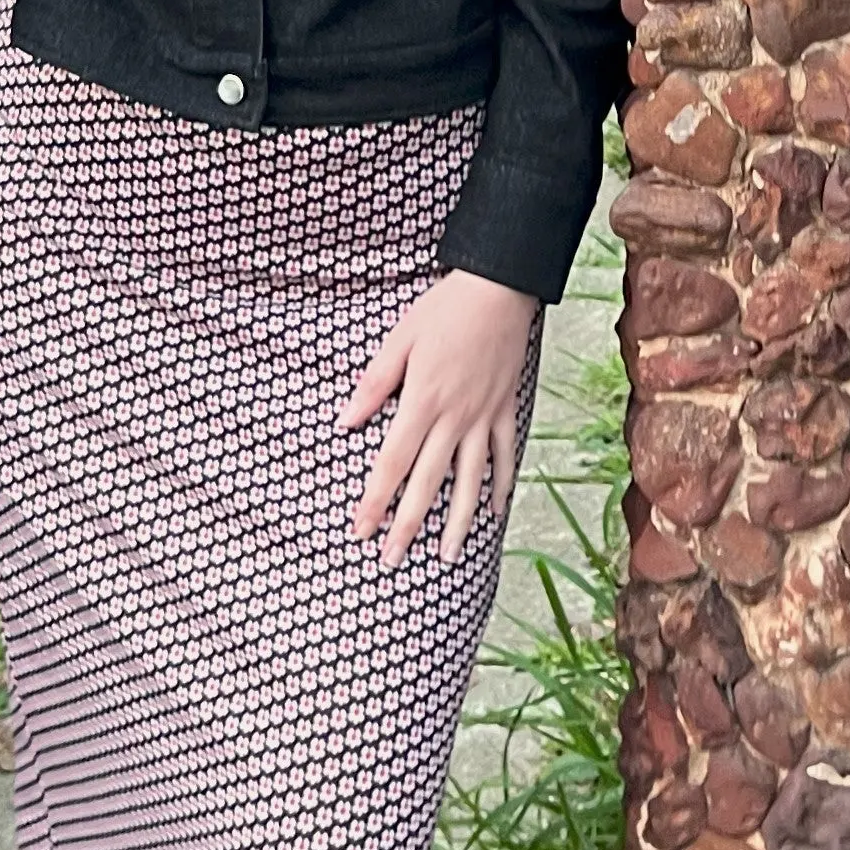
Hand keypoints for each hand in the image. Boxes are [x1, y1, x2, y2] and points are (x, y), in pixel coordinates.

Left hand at [341, 270, 537, 567]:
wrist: (501, 288)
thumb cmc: (445, 309)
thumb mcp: (399, 340)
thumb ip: (373, 386)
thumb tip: (344, 423)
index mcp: (422, 401)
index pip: (392, 463)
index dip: (375, 500)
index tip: (360, 531)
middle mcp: (454, 418)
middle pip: (427, 482)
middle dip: (408, 525)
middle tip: (392, 560)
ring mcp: (484, 417)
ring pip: (470, 481)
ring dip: (458, 523)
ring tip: (446, 557)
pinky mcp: (505, 410)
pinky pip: (505, 456)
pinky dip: (501, 487)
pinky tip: (494, 514)